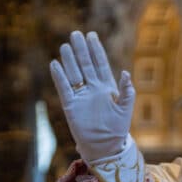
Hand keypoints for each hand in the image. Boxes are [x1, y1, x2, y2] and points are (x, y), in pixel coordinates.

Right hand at [50, 31, 135, 162]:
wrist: (105, 147)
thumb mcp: (126, 109)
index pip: (100, 63)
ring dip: (70, 60)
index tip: (92, 35)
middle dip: (81, 49)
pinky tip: (55, 64)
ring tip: (65, 46)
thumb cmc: (118, 128)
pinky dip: (59, 77)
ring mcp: (81, 95)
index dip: (96, 49)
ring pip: (74, 73)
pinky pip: (64, 88)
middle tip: (75, 34)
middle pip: (85, 64)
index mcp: (106, 86)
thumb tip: (125, 73)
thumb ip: (126, 91)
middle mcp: (92, 88)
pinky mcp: (70, 105)